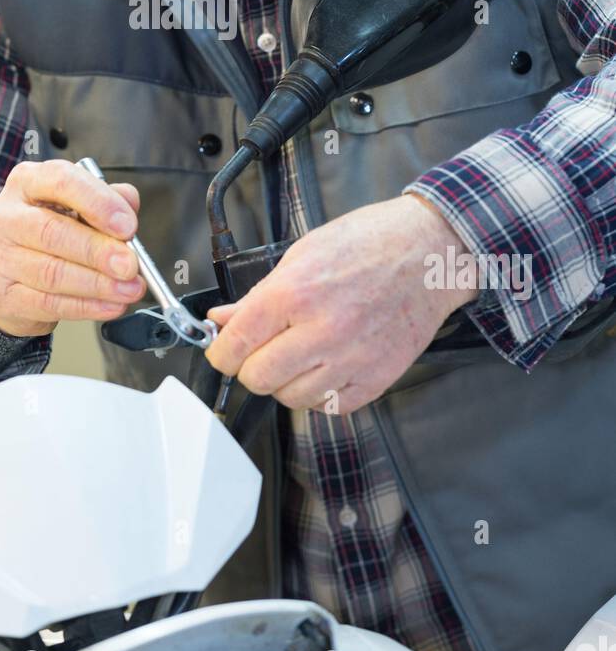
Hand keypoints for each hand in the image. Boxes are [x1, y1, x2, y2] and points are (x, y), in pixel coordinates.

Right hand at [0, 159, 145, 335]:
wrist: (9, 274)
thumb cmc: (50, 232)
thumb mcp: (76, 205)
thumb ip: (106, 198)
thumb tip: (128, 203)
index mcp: (28, 182)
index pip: (61, 181)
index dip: (98, 203)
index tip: (127, 226)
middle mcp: (7, 215)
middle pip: (53, 232)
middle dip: (98, 251)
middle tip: (130, 265)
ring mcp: (0, 257)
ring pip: (52, 273)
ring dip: (98, 284)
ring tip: (130, 289)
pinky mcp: (3, 294)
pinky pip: (48, 303)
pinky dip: (86, 307)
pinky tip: (111, 305)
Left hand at [204, 193, 475, 413]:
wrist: (429, 252)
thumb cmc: (370, 243)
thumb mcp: (303, 254)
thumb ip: (259, 294)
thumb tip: (223, 320)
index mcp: (296, 292)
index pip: (236, 344)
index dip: (221, 352)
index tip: (222, 352)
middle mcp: (322, 331)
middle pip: (259, 379)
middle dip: (251, 367)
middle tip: (261, 351)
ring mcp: (352, 359)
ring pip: (292, 399)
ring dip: (287, 381)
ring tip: (300, 353)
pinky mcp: (377, 378)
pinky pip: (331, 407)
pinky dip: (322, 393)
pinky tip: (327, 365)